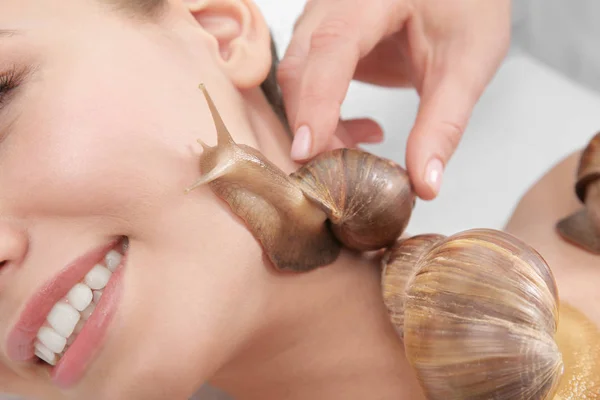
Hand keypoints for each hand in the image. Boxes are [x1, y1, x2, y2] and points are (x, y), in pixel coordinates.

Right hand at [277, 0, 510, 199]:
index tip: (308, 151)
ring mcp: (323, 19)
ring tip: (361, 156)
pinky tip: (366, 133)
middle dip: (314, 126)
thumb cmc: (467, 7)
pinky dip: (325, 118)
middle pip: (301, 68)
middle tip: (342, 175)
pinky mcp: (324, 40)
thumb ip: (444, 125)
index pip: (332, 46)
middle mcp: (334, 2)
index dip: (317, 101)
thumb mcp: (467, 64)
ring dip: (319, 126)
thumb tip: (425, 186)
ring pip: (297, 79)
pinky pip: (307, 83)